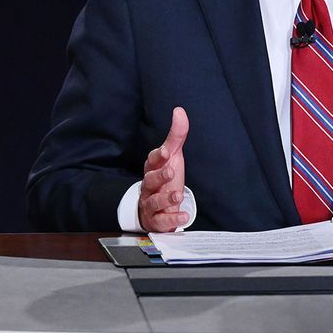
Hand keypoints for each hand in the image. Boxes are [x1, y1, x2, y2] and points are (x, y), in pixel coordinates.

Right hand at [138, 106, 189, 231]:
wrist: (157, 208)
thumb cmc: (165, 178)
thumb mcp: (173, 156)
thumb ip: (176, 135)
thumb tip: (179, 110)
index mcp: (152, 169)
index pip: (151, 160)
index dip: (157, 156)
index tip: (166, 152)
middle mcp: (149, 186)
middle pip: (149, 180)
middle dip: (159, 176)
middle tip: (170, 172)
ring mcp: (151, 204)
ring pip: (154, 202)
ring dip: (165, 198)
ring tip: (177, 195)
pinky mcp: (156, 221)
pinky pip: (161, 221)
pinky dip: (172, 220)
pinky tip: (183, 216)